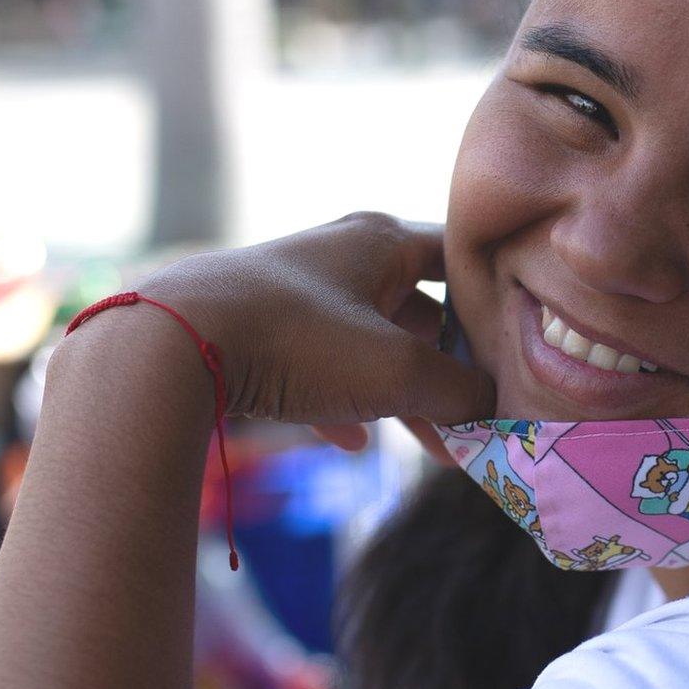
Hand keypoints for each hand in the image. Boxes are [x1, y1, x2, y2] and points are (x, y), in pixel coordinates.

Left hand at [134, 213, 493, 447]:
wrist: (167, 349)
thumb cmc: (295, 342)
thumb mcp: (398, 371)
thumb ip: (461, 391)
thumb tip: (498, 409)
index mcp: (382, 240)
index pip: (464, 256)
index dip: (498, 302)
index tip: (521, 354)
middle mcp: (341, 255)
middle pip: (420, 308)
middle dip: (452, 368)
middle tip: (481, 418)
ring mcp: (295, 293)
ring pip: (370, 343)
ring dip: (403, 393)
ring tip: (433, 448)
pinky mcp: (255, 333)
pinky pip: (317, 368)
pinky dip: (344, 402)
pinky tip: (352, 443)